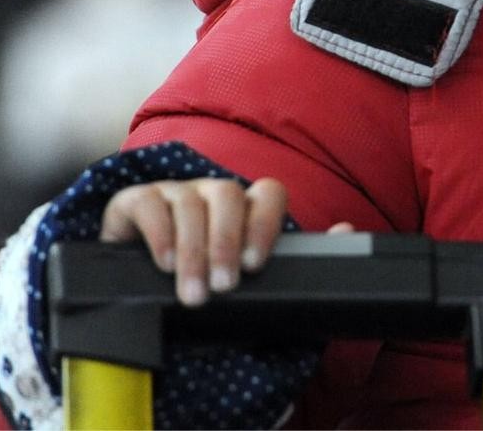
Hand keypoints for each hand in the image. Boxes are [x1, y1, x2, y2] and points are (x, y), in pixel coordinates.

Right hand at [100, 178, 353, 306]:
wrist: (140, 288)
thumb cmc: (204, 278)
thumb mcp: (247, 275)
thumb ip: (295, 256)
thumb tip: (347, 229)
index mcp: (246, 205)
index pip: (268, 193)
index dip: (265, 223)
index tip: (256, 264)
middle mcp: (212, 192)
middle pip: (228, 195)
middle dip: (226, 243)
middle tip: (223, 286)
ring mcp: (175, 192)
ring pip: (189, 203)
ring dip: (193, 251)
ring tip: (193, 291)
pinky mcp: (136, 201)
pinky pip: (148, 203)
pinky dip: (158, 233)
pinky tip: (164, 262)